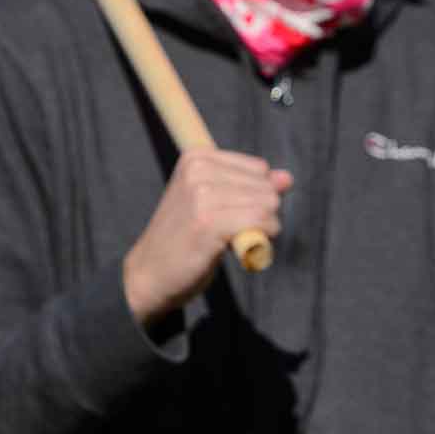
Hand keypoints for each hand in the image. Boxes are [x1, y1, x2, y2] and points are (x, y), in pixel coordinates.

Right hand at [123, 149, 292, 324]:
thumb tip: (287, 178)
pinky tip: (238, 250)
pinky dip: (261, 242)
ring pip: (269, 205)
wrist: (148, 275)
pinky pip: (262, 224)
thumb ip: (252, 187)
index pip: (260, 169)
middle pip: (267, 187)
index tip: (226, 214)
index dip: (254, 197)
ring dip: (261, 231)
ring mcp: (202, 195)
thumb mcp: (215, 204)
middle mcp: (199, 170)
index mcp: (197, 157)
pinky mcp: (209, 222)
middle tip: (228, 232)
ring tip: (229, 241)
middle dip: (260, 214)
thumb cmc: (185, 240)